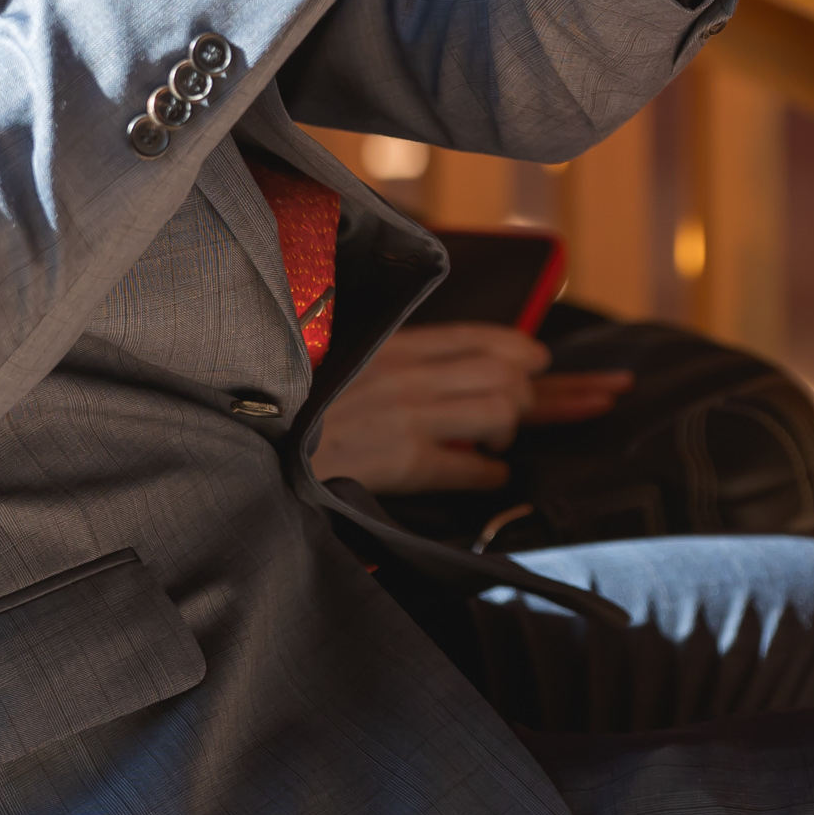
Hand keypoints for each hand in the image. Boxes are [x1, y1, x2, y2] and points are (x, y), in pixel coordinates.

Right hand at [307, 323, 631, 491]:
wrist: (263, 440)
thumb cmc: (310, 406)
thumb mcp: (356, 363)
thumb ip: (405, 363)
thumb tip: (460, 372)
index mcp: (397, 345)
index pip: (480, 337)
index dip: (526, 350)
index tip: (550, 362)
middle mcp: (408, 372)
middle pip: (505, 372)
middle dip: (541, 394)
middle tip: (545, 411)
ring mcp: (407, 413)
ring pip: (500, 408)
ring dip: (513, 430)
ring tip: (501, 445)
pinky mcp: (401, 457)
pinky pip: (472, 467)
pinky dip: (491, 475)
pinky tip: (490, 477)